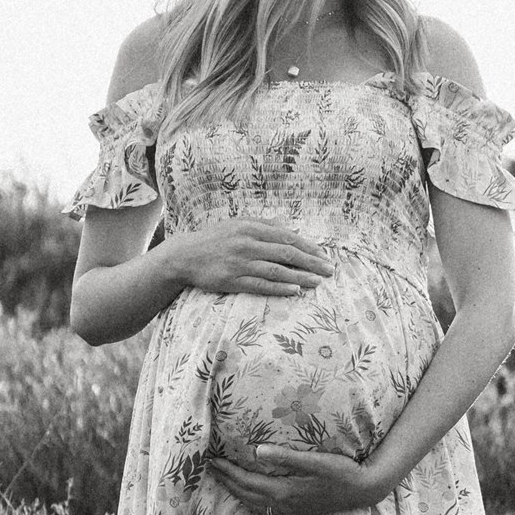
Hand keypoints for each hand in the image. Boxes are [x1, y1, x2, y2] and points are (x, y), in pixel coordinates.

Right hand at [164, 221, 333, 298]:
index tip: (325, 255)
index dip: (309, 247)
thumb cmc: (216, 239)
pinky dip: (279, 288)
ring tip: (318, 282)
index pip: (287, 237)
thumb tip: (294, 228)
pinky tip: (295, 291)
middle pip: (287, 253)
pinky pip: (260, 285)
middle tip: (330, 271)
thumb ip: (266, 225)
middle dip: (311, 262)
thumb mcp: (239, 224)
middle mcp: (247, 243)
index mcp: (251, 227)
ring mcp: (239, 263)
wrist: (185, 255)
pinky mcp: (231, 280)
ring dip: (300, 277)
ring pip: (277, 270)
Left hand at [209, 444, 386, 514]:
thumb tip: (256, 450)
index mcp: (283, 490)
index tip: (212, 461)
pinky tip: (252, 500)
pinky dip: (253, 504)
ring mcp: (291, 512)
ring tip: (225, 482)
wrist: (363, 491)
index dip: (228, 472)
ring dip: (237, 494)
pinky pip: (267, 512)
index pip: (247, 481)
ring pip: (255, 506)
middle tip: (211, 469)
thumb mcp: (315, 461)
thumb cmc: (341, 471)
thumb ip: (284, 456)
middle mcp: (283, 505)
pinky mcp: (299, 514)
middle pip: (246, 495)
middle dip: (227, 482)